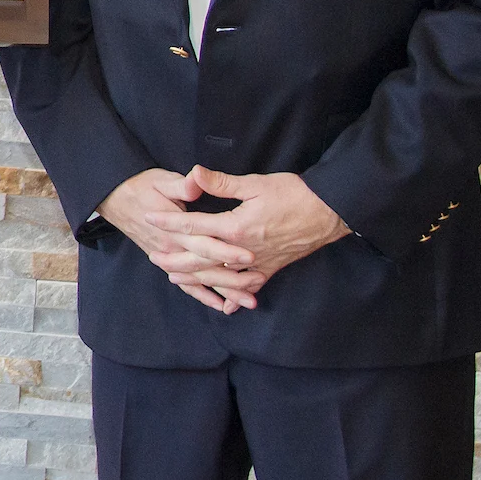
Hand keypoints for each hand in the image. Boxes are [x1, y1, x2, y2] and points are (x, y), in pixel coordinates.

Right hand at [95, 167, 258, 314]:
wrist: (116, 198)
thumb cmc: (142, 186)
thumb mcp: (163, 180)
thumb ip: (183, 185)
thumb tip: (197, 178)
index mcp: (173, 229)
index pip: (204, 243)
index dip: (226, 250)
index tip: (249, 256)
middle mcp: (171, 247)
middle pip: (206, 267)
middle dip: (234, 277)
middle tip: (260, 280)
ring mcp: (169, 257)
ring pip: (200, 280)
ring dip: (225, 291)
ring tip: (251, 301)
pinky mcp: (167, 262)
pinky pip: (187, 285)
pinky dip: (204, 296)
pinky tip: (222, 306)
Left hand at [145, 169, 348, 302]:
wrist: (330, 211)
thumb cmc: (294, 194)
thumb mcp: (255, 184)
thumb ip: (222, 183)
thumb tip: (194, 173)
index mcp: (236, 226)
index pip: (194, 225)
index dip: (169, 222)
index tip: (150, 218)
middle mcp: (244, 249)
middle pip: (202, 258)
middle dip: (175, 259)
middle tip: (153, 257)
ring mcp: (258, 262)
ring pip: (221, 276)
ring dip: (196, 279)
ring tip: (175, 278)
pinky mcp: (272, 268)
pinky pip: (249, 286)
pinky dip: (235, 296)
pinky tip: (224, 306)